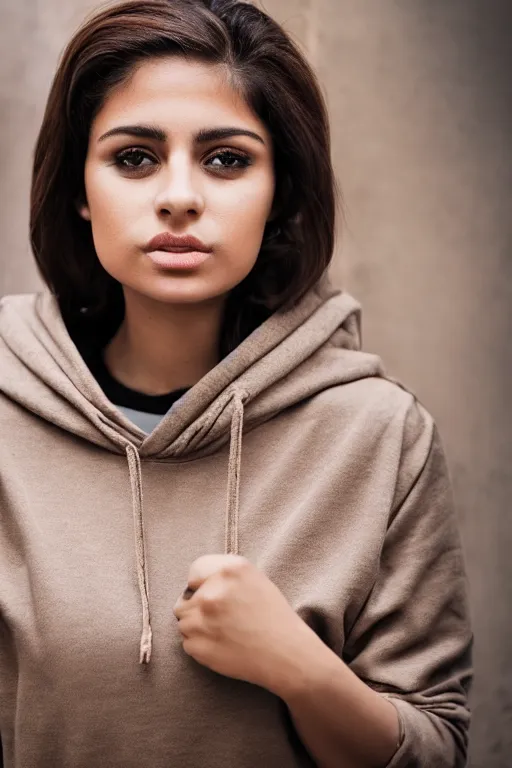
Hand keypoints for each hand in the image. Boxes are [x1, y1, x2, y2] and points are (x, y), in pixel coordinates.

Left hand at [173, 554, 317, 695]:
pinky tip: (222, 646)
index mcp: (229, 571)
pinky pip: (188, 643)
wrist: (286, 654)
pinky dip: (200, 646)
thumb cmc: (273, 616)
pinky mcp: (198, 645)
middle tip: (222, 619)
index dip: (201, 584)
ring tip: (223, 633)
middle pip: (184, 599)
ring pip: (184, 621)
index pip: (195, 571)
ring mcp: (202, 620)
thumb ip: (224, 574)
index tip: (211, 593)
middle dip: (198, 608)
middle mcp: (212, 592)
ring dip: (197, 627)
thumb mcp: (255, 579)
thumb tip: (195, 583)